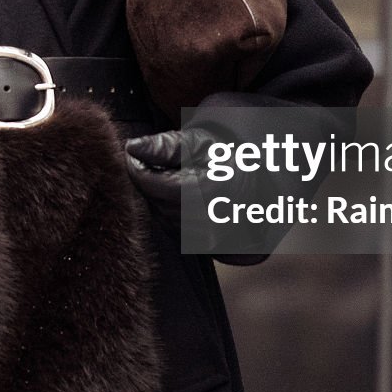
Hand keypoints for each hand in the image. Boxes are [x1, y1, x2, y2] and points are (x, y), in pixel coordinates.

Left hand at [125, 127, 266, 264]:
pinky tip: (181, 198)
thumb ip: (165, 145)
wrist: (259, 181)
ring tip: (174, 179)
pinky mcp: (206, 248)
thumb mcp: (199, 142)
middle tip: (157, 165)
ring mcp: (209, 240)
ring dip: (159, 199)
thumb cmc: (227, 155)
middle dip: (150, 183)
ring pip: (162, 219)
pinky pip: (172, 230)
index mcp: (211, 192)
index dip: (139, 169)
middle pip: (158, 204)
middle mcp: (211, 222)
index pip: (155, 185)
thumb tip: (131, 148)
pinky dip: (169, 213)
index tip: (135, 154)